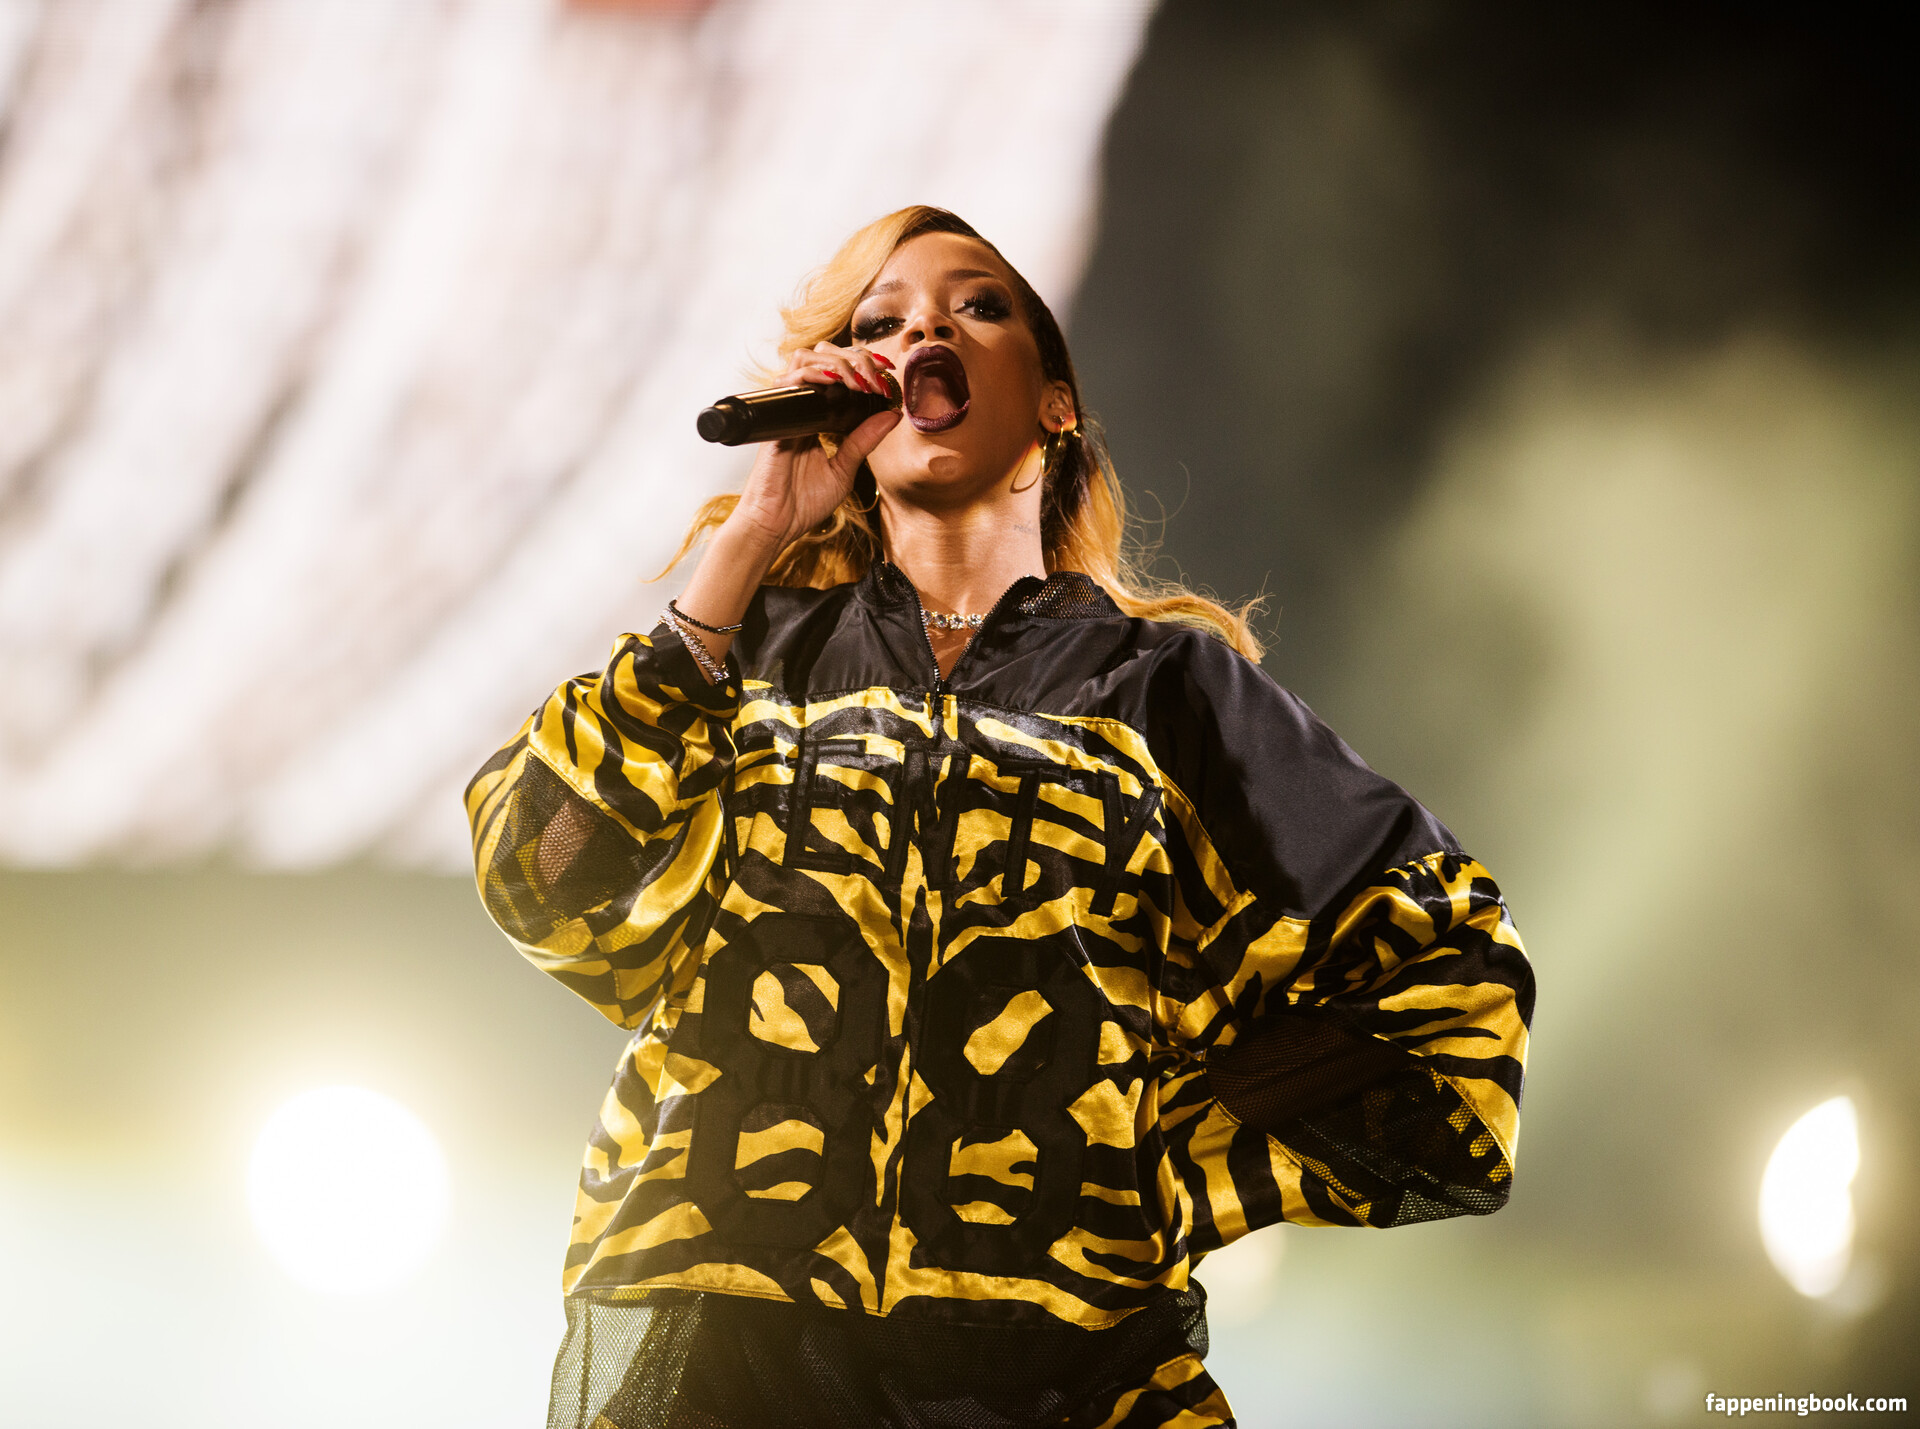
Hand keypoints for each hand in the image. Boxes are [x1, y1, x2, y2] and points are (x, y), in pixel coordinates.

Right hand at [727, 342, 900, 551]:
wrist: (776, 525)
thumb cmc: (803, 502)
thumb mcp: (845, 469)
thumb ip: (864, 440)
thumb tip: (891, 415)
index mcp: (815, 417)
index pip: (835, 372)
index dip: (860, 364)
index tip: (886, 373)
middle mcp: (799, 408)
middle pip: (821, 356)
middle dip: (853, 356)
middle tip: (877, 373)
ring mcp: (786, 410)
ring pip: (804, 359)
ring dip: (837, 361)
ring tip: (859, 378)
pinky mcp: (776, 419)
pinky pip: (791, 383)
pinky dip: (814, 375)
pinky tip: (836, 380)